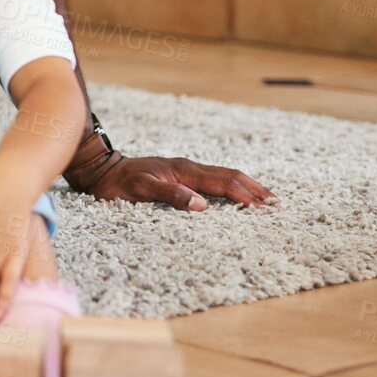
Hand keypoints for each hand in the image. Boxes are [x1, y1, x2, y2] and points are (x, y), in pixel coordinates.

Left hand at [68, 144, 274, 210]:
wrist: (100, 170)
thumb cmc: (117, 184)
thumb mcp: (139, 191)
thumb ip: (169, 195)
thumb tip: (202, 205)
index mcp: (182, 171)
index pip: (222, 182)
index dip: (244, 195)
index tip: (264, 208)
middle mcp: (187, 168)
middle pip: (228, 175)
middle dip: (253, 189)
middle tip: (277, 203)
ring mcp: (184, 170)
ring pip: (222, 175)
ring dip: (245, 186)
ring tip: (265, 199)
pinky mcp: (179, 175)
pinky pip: (211, 179)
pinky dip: (230, 187)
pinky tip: (235, 195)